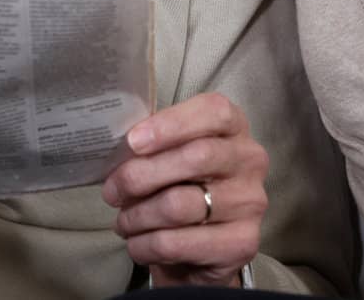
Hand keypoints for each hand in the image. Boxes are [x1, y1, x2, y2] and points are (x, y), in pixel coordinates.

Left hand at [100, 92, 267, 287]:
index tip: (133, 141)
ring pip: (180, 205)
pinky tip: (137, 244)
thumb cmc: (182, 189)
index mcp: (234, 127)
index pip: (214, 112)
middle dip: (140, 175)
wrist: (203, 251)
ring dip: (138, 215)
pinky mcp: (242, 243)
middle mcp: (250, 160)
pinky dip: (146, 244)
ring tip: (123, 222)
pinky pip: (178, 243)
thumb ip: (153, 146)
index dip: (171, 124)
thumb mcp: (172, 157)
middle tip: (112, 191)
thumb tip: (119, 151)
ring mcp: (250, 202)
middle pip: (196, 157)